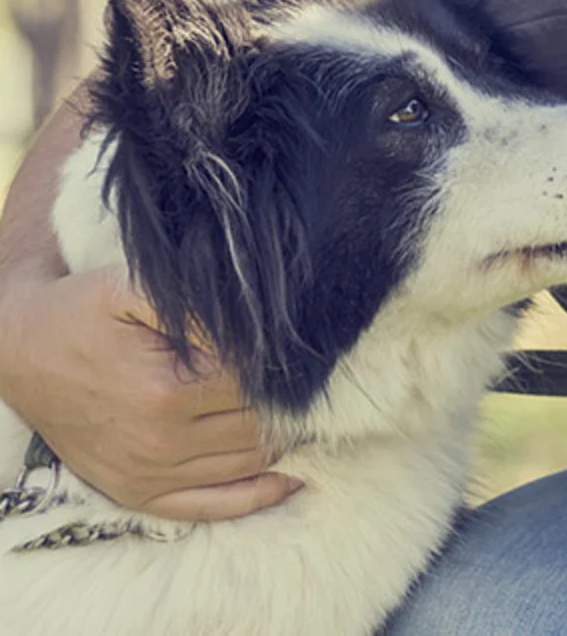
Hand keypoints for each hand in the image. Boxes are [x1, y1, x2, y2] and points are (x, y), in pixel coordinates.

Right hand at [0, 266, 296, 520]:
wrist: (15, 351)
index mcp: (165, 392)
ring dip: (283, 442)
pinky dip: (259, 494)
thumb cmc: (79, 313)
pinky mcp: (137, 493)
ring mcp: (148, 475)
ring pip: (250, 465)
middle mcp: (159, 442)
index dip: (285, 367)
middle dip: (291, 405)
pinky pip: (213, 507)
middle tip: (307, 383)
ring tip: (301, 414)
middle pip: (263, 428)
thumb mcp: (131, 288)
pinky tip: (290, 474)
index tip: (297, 353)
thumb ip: (199, 306)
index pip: (262, 386)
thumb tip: (260, 330)